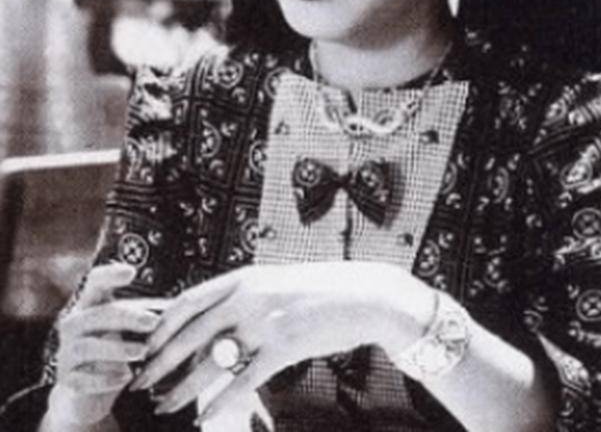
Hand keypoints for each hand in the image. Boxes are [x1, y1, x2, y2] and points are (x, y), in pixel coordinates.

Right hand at [46, 262, 163, 427]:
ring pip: (88, 346)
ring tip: (142, 352)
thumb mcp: (125, 330)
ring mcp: (67, 352)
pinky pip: (83, 378)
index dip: (110, 275)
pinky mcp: (66, 380)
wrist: (86, 395)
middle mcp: (74, 325)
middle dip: (127, 317)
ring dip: (118, 349)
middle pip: (98, 314)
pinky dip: (105, 378)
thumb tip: (179, 306)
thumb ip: (142, 315)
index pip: (95, 282)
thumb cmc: (114, 351)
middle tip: (153, 323)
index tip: (131, 272)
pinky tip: (125, 377)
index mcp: (90, 305)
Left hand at [129, 261, 435, 422]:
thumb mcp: (276, 282)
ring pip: (210, 361)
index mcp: (244, 278)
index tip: (146, 345)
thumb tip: (213, 318)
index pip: (188, 300)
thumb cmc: (320, 290)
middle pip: (190, 333)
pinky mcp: (284, 348)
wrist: (364, 294)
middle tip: (140, 382)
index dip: (161, 325)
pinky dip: (220, 402)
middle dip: (160, 361)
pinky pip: (243, 381)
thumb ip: (245, 295)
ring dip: (183, 387)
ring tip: (165, 405)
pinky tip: (205, 418)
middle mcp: (248, 297)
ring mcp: (265, 322)